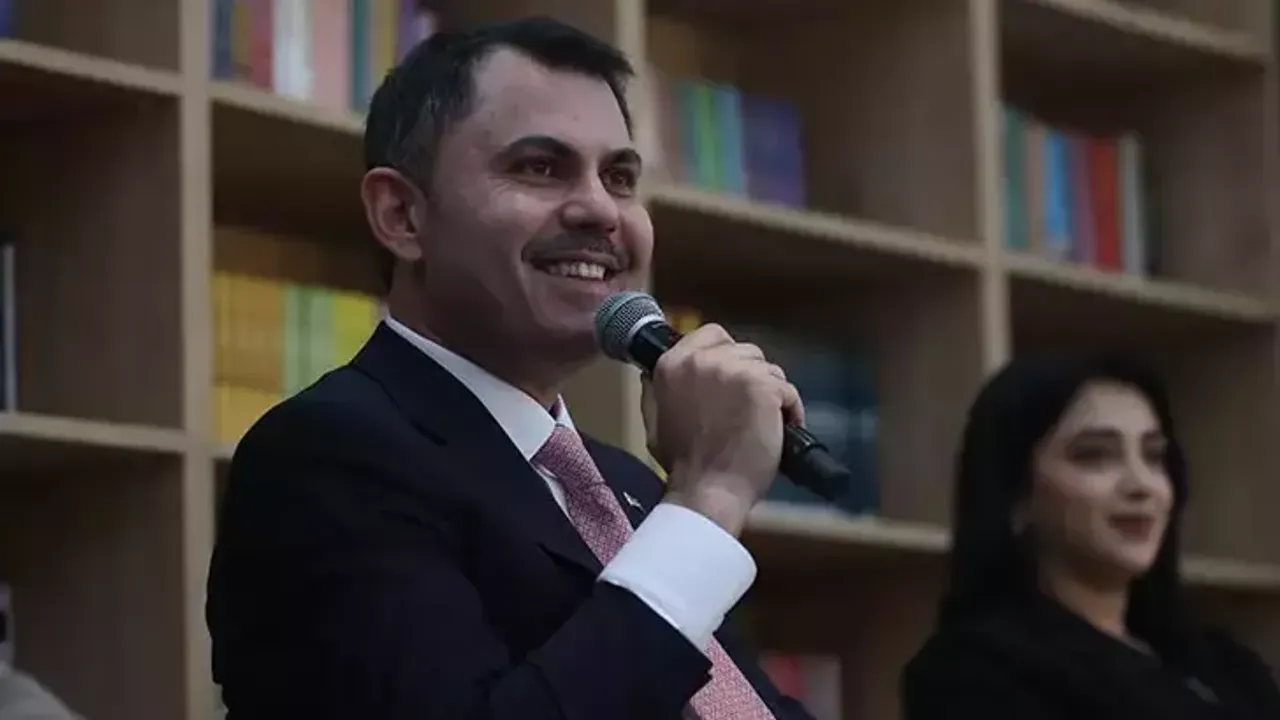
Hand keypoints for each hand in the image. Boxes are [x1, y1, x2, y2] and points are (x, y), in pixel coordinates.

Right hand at [646, 323, 803, 534]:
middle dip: (751, 376)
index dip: (727, 355)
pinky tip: (781, 431)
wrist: (707, 491)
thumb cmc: (683, 465)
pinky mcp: (762, 387)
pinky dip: (789, 411)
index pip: (711, 335)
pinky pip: (787, 390)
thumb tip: (651, 372)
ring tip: (763, 423)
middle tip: (747, 409)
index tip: (732, 379)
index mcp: (672, 363)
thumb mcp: (653, 421)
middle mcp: (701, 359)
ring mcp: (734, 370)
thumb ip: (655, 390)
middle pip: (745, 351)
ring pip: (769, 369)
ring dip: (771, 394)